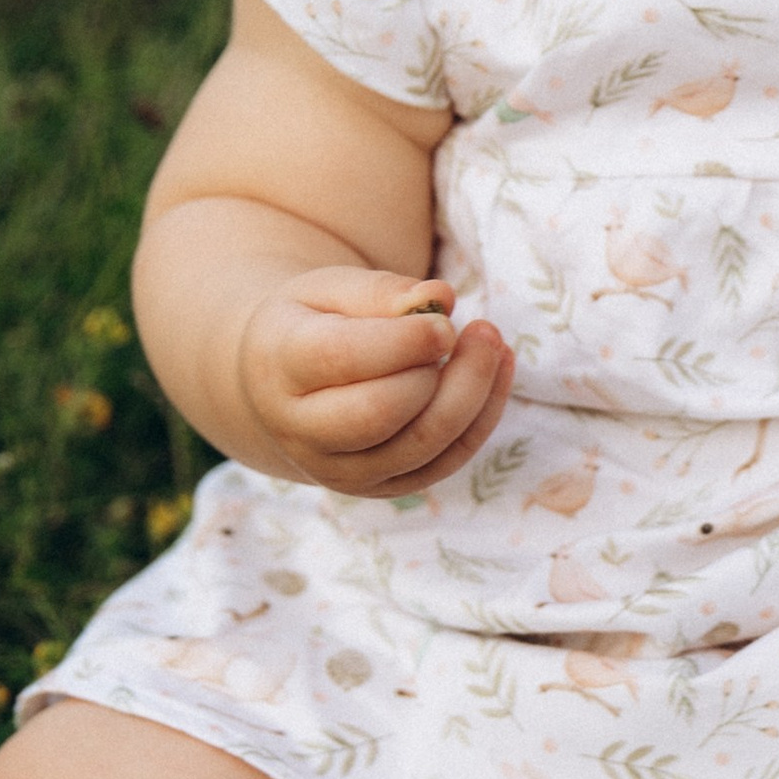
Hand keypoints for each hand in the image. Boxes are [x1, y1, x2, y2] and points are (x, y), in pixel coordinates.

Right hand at [236, 267, 514, 497]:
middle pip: (384, 412)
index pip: (343, 359)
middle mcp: (303, 431)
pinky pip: (446, 461)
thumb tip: (439, 297)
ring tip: (493, 344)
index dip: (404, 341)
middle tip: (481, 329)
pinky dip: (483, 416)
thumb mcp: (329, 290)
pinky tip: (498, 370)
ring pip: (424, 444)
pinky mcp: (383, 488)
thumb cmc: (313, 324)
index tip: (444, 321)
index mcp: (280, 367)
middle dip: (445, 372)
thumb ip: (381, 291)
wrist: (283, 389)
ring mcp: (342, 470)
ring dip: (474, 393)